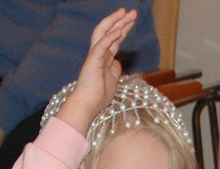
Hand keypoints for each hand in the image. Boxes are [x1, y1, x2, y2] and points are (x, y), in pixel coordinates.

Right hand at [56, 8, 136, 134]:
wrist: (87, 105)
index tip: (131, 20)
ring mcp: (95, 56)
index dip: (123, 29)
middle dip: (121, 21)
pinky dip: (110, 37)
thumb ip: (114, 69)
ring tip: (125, 13)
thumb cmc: (98, 96)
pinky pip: (101, 46)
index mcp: (105, 59)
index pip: (115, 40)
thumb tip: (117, 61)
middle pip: (110, 32)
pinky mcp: (92, 61)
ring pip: (103, 33)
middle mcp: (99, 54)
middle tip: (132, 12)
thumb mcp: (112, 81)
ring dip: (114, 23)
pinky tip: (118, 30)